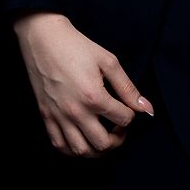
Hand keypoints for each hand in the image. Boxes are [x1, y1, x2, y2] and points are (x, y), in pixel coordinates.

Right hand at [12, 11, 153, 157]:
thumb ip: (128, 88)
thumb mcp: (108, 62)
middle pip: (103, 144)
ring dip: (96, 150)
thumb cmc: (76, 46)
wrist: (42, 38)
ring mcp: (58, 116)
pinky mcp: (46, 116)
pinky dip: (72, 149)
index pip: (124, 120)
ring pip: (81, 151)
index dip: (131, 116)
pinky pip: (59, 145)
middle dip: (117, 140)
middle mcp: (75, 112)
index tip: (127, 108)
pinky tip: (81, 139)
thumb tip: (147, 109)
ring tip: (101, 137)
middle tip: (118, 128)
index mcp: (94, 97)